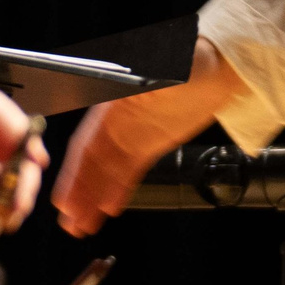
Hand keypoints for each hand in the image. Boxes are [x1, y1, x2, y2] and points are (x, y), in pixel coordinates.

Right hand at [0, 40, 45, 221]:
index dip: (7, 201)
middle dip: (21, 185)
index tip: (12, 218)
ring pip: (13, 137)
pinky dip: (18, 131)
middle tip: (20, 204)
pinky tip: (21, 150)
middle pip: (10, 162)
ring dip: (24, 163)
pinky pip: (1, 110)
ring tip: (20, 185)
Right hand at [55, 39, 243, 236]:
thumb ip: (142, 90)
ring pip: (108, 172)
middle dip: (79, 193)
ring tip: (83, 224)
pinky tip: (109, 208)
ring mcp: (132, 133)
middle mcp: (116, 120)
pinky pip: (128, 172)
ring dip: (94, 198)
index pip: (87, 143)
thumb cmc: (191, 60)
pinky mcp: (149, 144)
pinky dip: (117, 191)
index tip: (64, 198)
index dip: (75, 174)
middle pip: (93, 162)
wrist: (220, 67)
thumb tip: (125, 98)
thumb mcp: (163, 72)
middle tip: (69, 222)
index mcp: (112, 102)